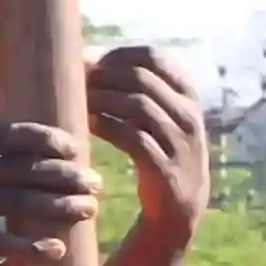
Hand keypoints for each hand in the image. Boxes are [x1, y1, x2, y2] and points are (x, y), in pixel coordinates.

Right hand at [0, 119, 99, 265]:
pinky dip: (35, 248)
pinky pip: (7, 243)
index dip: (51, 141)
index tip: (74, 147)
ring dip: (64, 208)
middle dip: (69, 176)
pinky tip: (58, 251)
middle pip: (33, 170)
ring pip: (28, 204)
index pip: (19, 135)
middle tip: (95, 182)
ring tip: (89, 211)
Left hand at [86, 47, 210, 226]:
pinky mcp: (165, 170)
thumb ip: (140, 90)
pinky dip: (107, 127)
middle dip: (104, 76)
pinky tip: (88, 124)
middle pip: (142, 78)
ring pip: (138, 106)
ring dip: (102, 99)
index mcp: (188, 96)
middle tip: (76, 81)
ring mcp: (180, 143)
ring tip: (78, 100)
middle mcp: (188, 116)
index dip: (119, 55)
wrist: (180, 210)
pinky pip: (133, 139)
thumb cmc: (160, 153)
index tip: (91, 63)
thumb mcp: (163, 117)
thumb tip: (90, 57)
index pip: (154, 57)